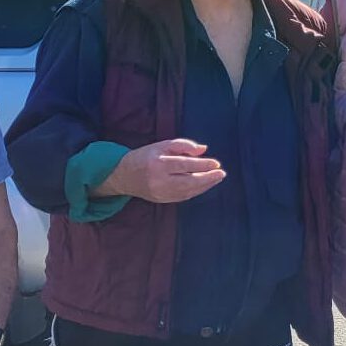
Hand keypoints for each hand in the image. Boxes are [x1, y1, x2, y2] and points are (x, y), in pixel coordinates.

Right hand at [102, 139, 224, 203]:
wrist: (124, 175)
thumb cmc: (145, 157)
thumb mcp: (161, 146)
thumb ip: (182, 145)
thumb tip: (203, 149)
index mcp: (158, 164)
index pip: (184, 165)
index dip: (202, 165)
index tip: (216, 163)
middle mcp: (159, 180)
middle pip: (188, 181)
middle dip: (207, 178)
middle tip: (221, 173)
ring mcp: (161, 193)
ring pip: (188, 191)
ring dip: (205, 185)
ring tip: (217, 178)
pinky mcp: (162, 200)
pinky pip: (184, 196)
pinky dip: (196, 191)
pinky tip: (205, 185)